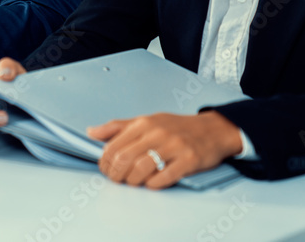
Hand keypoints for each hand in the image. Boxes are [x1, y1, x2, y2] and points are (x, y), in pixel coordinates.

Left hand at [86, 111, 242, 189]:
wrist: (212, 130)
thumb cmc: (176, 127)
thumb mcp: (146, 120)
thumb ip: (118, 127)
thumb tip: (91, 132)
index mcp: (143, 123)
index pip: (113, 146)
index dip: (105, 162)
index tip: (106, 169)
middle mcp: (157, 133)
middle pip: (124, 159)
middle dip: (116, 175)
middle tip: (117, 179)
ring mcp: (174, 146)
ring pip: (141, 169)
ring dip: (133, 181)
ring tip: (134, 182)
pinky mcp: (189, 160)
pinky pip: (165, 177)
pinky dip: (153, 184)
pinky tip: (152, 183)